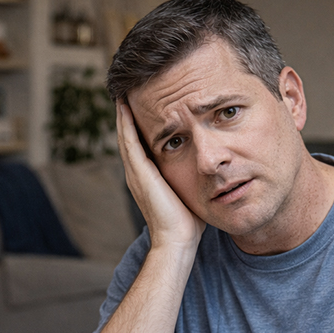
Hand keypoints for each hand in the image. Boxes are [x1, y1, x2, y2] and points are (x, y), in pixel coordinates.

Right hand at [116, 102, 205, 250]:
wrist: (177, 240)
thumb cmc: (188, 222)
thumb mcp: (190, 191)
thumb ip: (193, 177)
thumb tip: (210, 169)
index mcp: (148, 176)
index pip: (141, 144)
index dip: (140, 125)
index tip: (144, 105)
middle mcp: (137, 173)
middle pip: (129, 136)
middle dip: (128, 115)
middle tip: (126, 92)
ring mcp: (136, 172)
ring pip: (125, 135)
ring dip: (123, 114)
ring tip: (123, 93)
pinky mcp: (139, 172)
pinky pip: (129, 141)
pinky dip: (125, 123)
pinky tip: (124, 106)